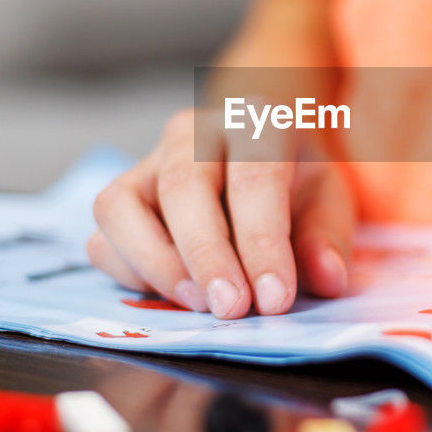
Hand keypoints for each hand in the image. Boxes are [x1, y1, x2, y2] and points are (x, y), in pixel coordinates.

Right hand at [88, 108, 353, 318]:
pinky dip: (132, 273)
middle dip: (206, 256)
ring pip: (120, 207)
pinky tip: (175, 295)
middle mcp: (191, 133)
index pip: (254, 178)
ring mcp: (146, 163)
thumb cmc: (293, 175)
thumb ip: (328, 236)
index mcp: (253, 122)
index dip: (263, 243)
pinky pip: (103, 238)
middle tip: (232, 309)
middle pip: (183, 187)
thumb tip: (326, 279)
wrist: (256, 144)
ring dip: (157, 265)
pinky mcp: (119, 198)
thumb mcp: (328, 196)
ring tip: (198, 305)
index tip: (275, 299)